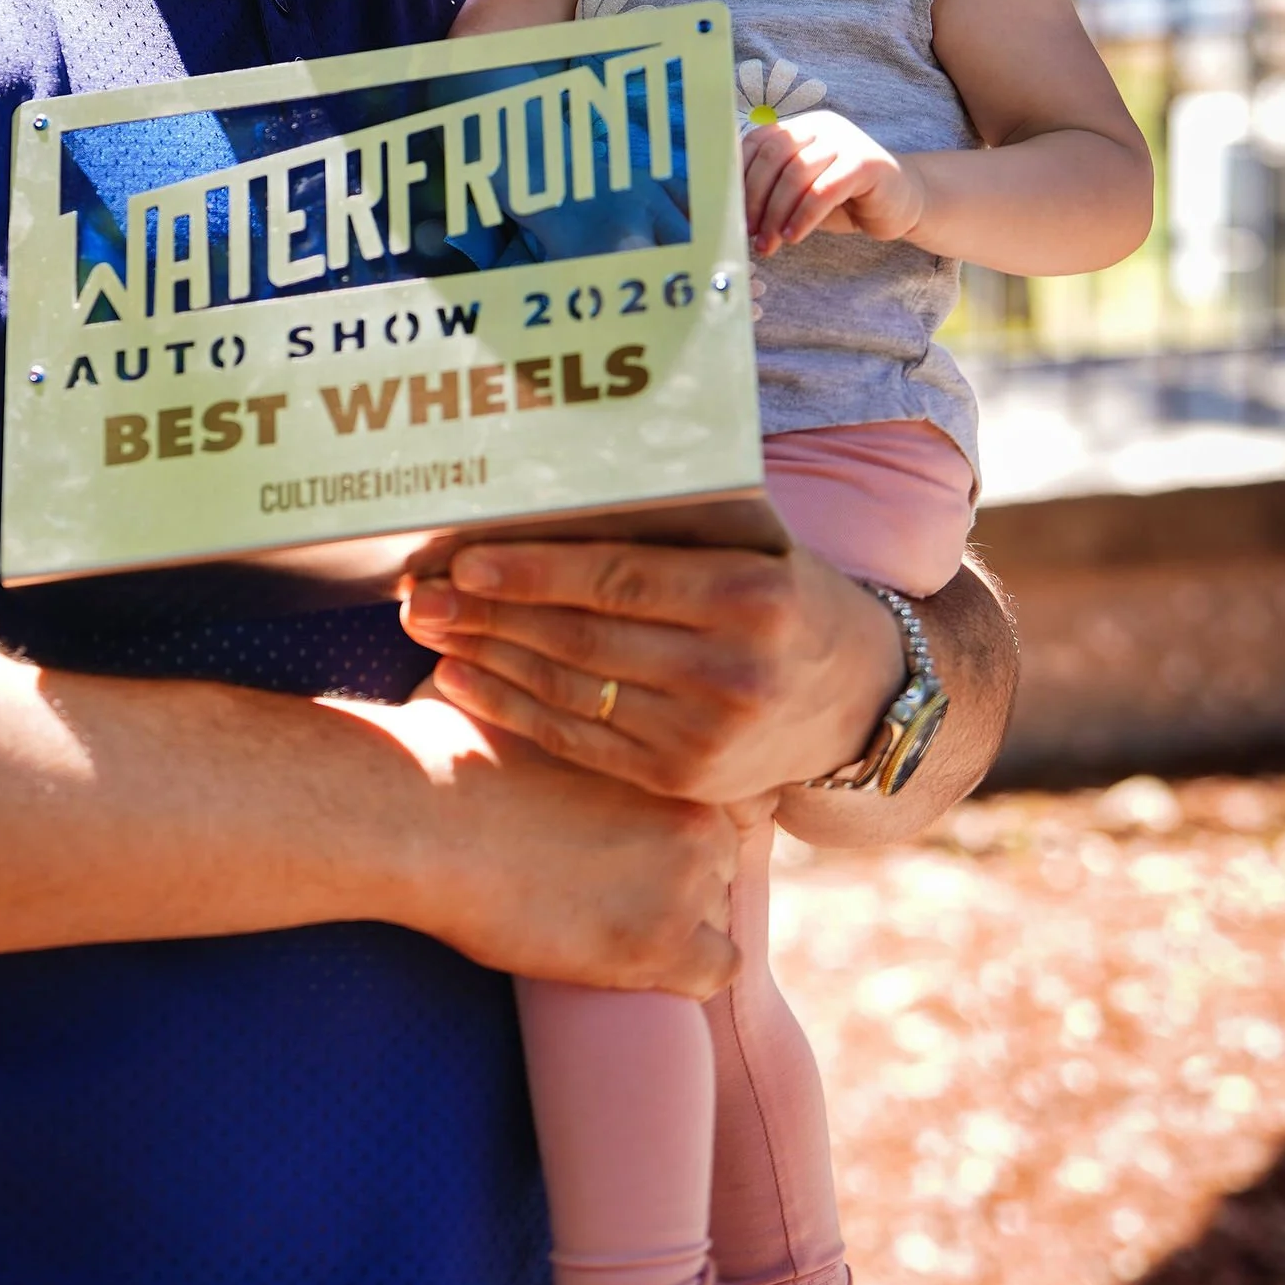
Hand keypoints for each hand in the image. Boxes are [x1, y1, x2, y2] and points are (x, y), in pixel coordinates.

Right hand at [360, 690, 740, 994]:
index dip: (678, 806)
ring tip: (609, 906)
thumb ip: (554, 686)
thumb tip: (518, 648)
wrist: (417, 816)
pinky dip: (682, 968)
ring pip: (718, 904)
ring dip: (677, 911)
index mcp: (668, 745)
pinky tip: (626, 948)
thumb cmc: (450, 749)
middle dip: (679, 859)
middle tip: (616, 868)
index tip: (639, 823)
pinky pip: (717, 971)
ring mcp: (683, 880)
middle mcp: (694, 808)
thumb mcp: (519, 696)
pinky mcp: (657, 945)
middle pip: (722, 846)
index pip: (720, 783)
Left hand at [399, 539, 897, 810]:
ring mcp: (707, 736)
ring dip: (488, 658)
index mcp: (753, 597)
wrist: (863, 702)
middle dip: (491, 615)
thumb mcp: (755, 552)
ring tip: (429, 627)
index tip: (467, 557)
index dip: (537, 571)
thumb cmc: (788, 598)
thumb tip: (552, 503)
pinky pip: (580, 741)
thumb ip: (674, 535)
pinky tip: (461, 679)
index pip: (624, 579)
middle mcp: (733, 671)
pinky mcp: (682, 781)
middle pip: (585, 638)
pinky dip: (513, 709)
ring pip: (574, 690)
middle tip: (422, 593)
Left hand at [742, 109, 925, 254]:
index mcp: (798, 127)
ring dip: (776, 213)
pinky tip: (794, 237)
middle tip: (750, 234)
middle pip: (772, 156)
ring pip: (796, 174)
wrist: (902, 203)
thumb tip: (729, 212)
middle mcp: (819, 126)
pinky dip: (803, 216)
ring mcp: (844, 140)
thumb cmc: (844, 200)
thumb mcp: (801, 192)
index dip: (738, 178)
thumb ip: (771, 191)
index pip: (755, 143)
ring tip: (769, 243)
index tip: (729, 212)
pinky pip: (824, 190)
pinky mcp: (866, 163)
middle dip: (755, 199)